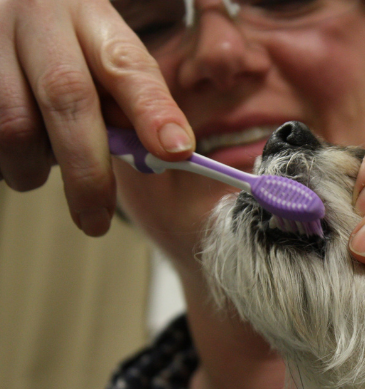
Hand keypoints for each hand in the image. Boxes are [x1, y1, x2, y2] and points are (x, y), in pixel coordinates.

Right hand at [0, 0, 193, 235]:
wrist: (3, 6)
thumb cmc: (61, 45)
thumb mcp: (99, 54)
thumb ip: (128, 99)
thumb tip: (156, 156)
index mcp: (90, 16)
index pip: (127, 64)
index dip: (153, 111)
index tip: (175, 152)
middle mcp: (39, 17)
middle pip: (66, 96)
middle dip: (86, 169)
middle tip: (97, 220)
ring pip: (12, 125)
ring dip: (32, 165)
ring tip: (44, 159)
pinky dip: (5, 159)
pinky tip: (16, 152)